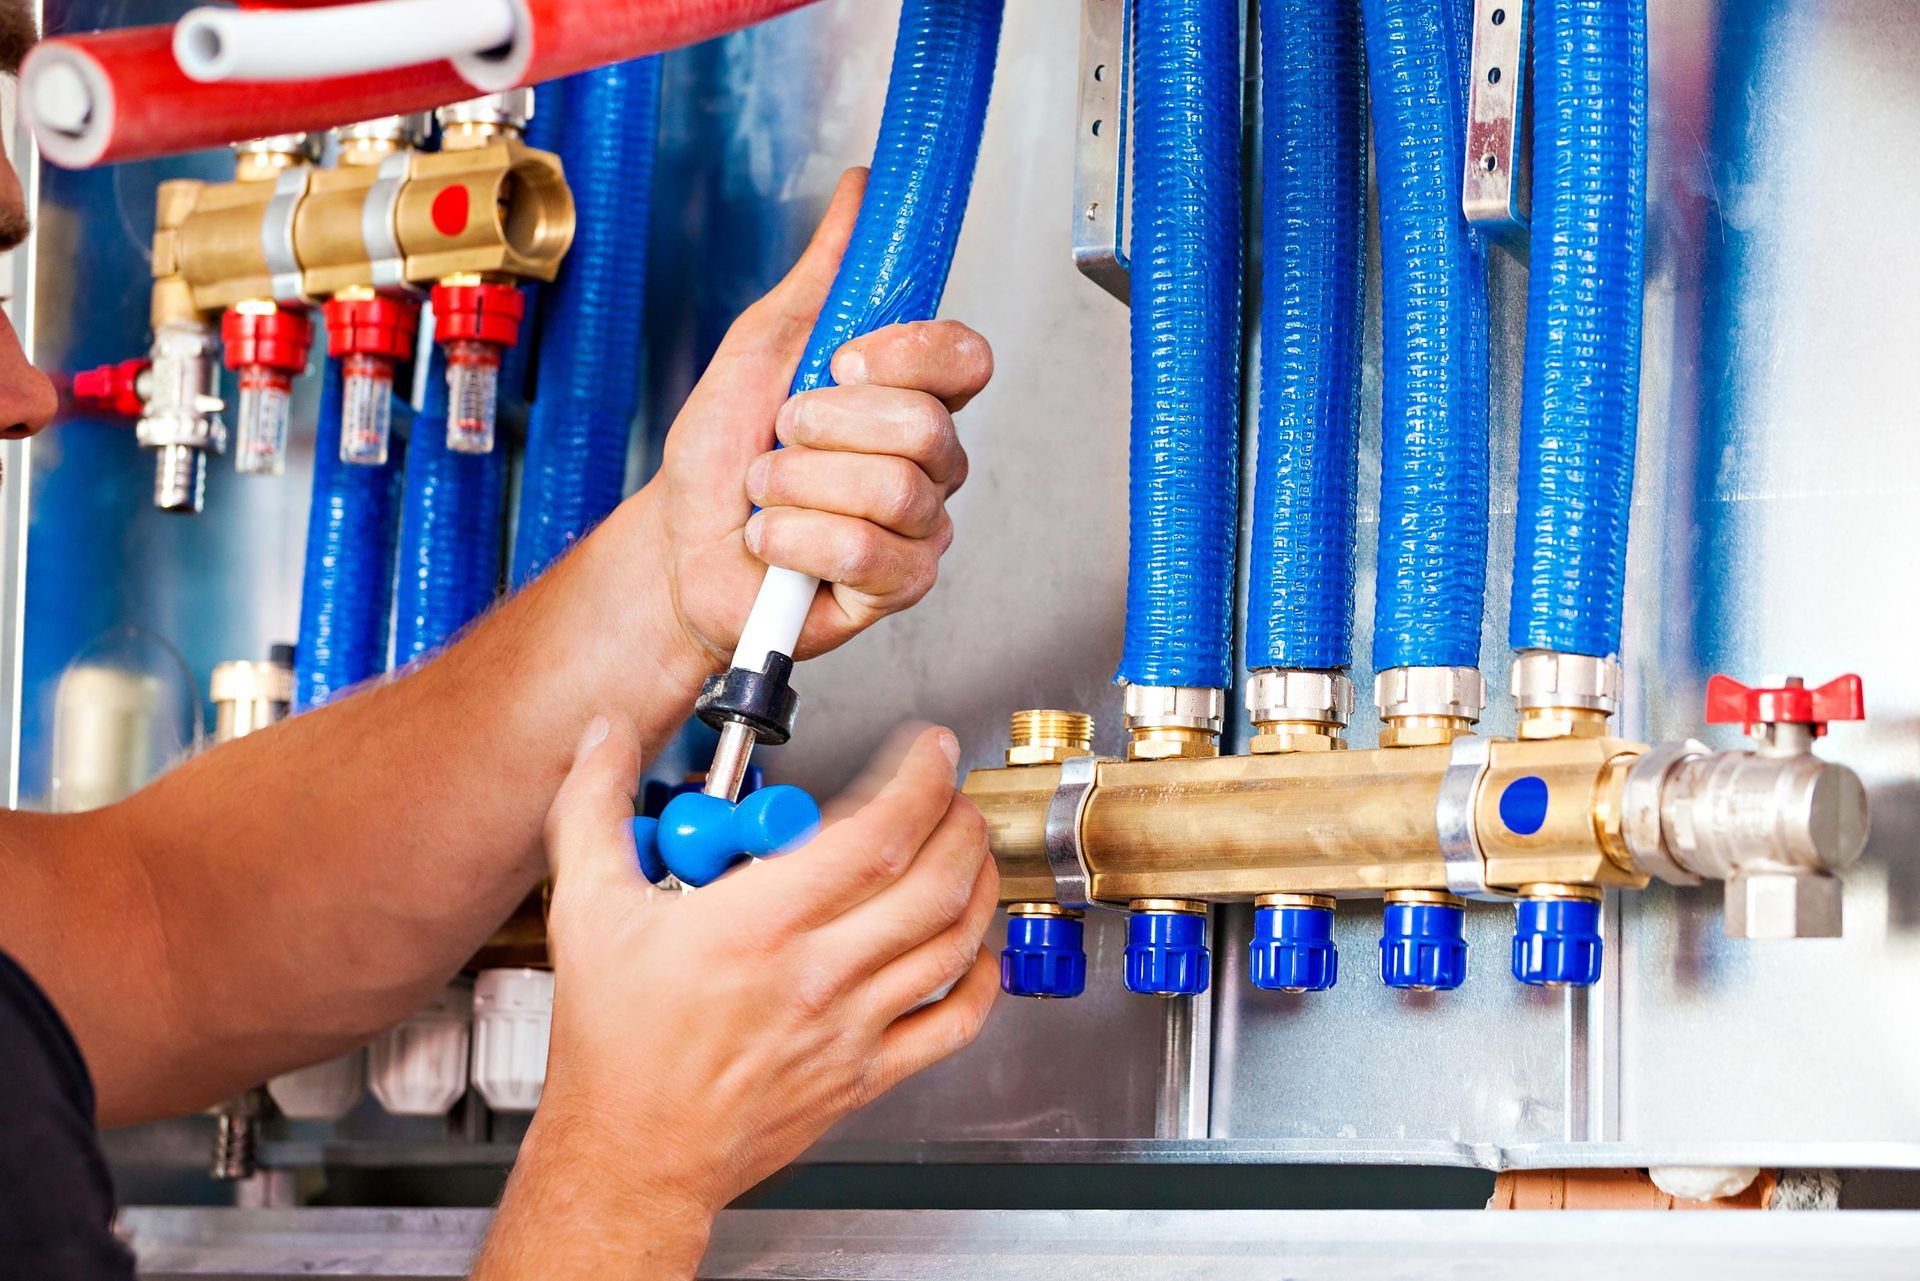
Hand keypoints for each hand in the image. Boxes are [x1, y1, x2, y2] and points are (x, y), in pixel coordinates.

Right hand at [475, 719, 999, 1277]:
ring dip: (977, 883)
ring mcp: (849, 1028)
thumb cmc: (612, 1048)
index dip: (919, 781)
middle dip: (961, 821)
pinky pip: (952, 1024)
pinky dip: (982, 979)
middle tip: (952, 791)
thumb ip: (593, 809)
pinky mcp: (864, 1075)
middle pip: (932, 882)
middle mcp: (816, 975)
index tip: (929, 752)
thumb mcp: (586, 911)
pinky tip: (974, 948)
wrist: (628, 1158)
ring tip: (968, 846)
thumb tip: (604, 737)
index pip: (875, 835)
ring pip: (953, 944)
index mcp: (756, 926)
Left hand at [640, 167, 992, 668]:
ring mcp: (920, 525)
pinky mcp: (900, 585)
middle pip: (923, 423)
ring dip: (797, 484)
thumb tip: (861, 189)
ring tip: (765, 492)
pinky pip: (864, 552)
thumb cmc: (722, 456)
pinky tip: (773, 541)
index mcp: (909, 393)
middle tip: (780, 436)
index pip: (963, 357)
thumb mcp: (760, 345)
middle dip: (823, 425)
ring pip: (891, 488)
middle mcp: (929, 459)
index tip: (839, 360)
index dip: (906, 354)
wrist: (679, 549)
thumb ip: (824, 273)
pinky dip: (795, 540)